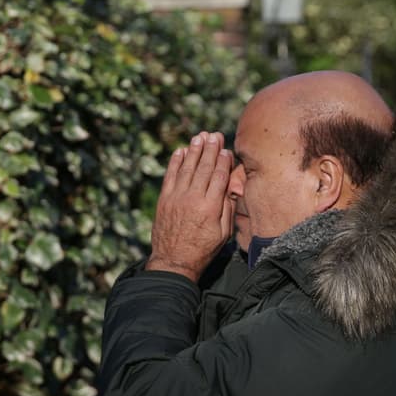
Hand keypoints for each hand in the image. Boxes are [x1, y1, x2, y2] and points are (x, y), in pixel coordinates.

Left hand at [145, 131, 233, 280]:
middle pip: (204, 168)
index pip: (219, 177)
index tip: (226, 149)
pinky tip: (180, 151)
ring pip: (187, 168)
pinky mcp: (164, 199)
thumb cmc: (203, 249)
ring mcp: (176, 197)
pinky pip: (170, 175)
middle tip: (214, 135)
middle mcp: (193, 198)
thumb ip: (227, 208)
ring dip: (193, 151)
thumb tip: (231, 187)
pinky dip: (175, 162)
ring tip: (199, 137)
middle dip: (210, 150)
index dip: (223, 161)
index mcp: (211, 207)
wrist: (174, 260)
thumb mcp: (223, 233)